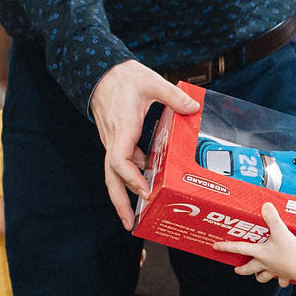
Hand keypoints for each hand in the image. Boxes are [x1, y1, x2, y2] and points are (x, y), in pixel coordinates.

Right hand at [90, 59, 199, 229]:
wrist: (101, 71)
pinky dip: (131, 177)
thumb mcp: (151, 81)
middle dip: (119, 202)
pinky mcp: (117, 140)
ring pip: (115, 173)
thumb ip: (172, 95)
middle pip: (111, 177)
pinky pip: (122, 164)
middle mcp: (114, 139)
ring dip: (124, 194)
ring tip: (136, 216)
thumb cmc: (124, 77)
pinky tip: (146, 186)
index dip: (131, 177)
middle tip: (130, 224)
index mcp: (122, 127)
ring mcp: (114, 141)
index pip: (119, 159)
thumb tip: (193, 107)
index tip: (145, 190)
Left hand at [220, 203, 295, 285]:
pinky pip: (281, 280)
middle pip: (249, 269)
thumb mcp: (281, 232)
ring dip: (259, 275)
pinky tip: (282, 277)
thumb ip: (273, 219)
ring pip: (262, 277)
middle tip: (237, 268)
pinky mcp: (286, 275)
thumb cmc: (292, 253)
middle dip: (242, 269)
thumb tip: (265, 206)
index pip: (240, 249)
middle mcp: (265, 264)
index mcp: (261, 253)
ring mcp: (276, 271)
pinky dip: (280, 280)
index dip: (226, 247)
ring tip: (258, 273)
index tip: (216, 247)